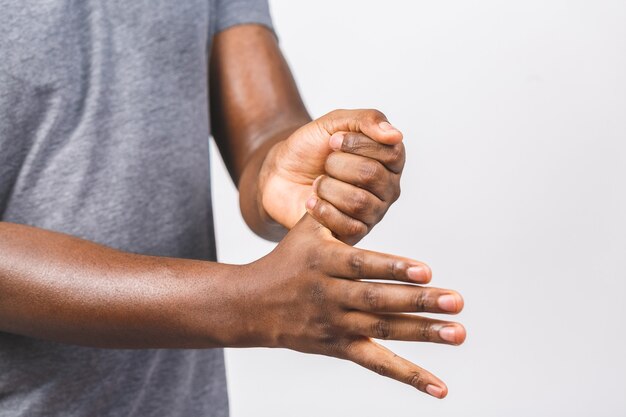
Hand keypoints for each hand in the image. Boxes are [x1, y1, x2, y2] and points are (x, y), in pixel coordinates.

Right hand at [233, 214, 464, 397]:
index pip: (363, 266)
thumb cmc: (286, 261)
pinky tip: (439, 387)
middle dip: (419, 302)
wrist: (253, 305)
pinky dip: (409, 376)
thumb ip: (333, 207)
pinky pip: (377, 364)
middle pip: (379, 301)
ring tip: (457, 332)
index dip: (394, 268)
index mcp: (324, 262)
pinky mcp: (339, 348)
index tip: (426, 270)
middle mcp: (331, 295)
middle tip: (457, 302)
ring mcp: (336, 325)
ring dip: (423, 333)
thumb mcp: (304, 230)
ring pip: (383, 331)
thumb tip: (348, 172)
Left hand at [259, 109, 404, 244]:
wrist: (280, 174)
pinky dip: (323, 211)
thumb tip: (395, 135)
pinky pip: (349, 226)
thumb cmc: (311, 147)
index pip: (391, 152)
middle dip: (337, 165)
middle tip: (324, 164)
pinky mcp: (355, 233)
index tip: (332, 140)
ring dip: (328, 188)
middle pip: (371, 175)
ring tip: (317, 184)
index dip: (357, 144)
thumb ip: (367, 120)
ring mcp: (373, 212)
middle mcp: (388, 188)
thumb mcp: (335, 122)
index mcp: (390, 160)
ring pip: (358, 202)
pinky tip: (312, 202)